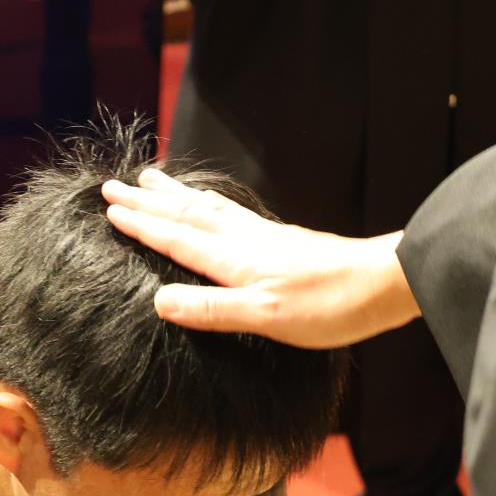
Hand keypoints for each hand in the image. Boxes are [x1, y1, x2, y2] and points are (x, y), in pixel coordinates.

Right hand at [101, 169, 420, 348]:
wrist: (386, 283)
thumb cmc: (330, 306)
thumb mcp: (267, 318)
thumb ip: (213, 309)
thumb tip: (158, 300)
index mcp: (235, 260)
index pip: (177, 238)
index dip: (142, 225)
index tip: (108, 210)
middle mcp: (246, 241)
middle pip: (187, 214)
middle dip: (148, 201)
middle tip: (113, 185)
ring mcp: (266, 237)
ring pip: (209, 208)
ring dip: (176, 195)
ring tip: (152, 178)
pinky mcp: (284, 241)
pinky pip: (231, 213)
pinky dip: (209, 203)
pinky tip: (213, 204)